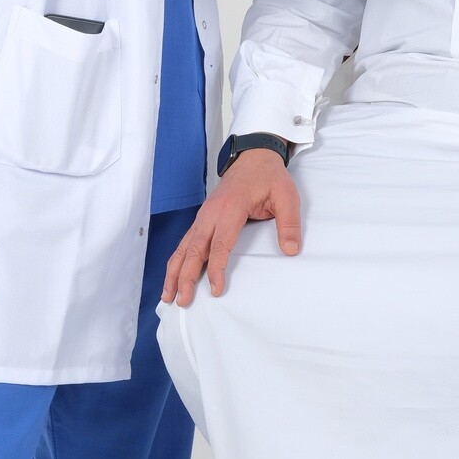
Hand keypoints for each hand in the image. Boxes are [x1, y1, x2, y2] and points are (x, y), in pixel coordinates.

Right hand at [160, 149, 300, 306]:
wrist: (254, 156)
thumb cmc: (268, 176)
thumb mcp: (286, 195)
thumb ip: (288, 222)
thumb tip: (290, 250)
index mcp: (231, 207)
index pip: (219, 244)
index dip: (216, 269)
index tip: (216, 290)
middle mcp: (211, 212)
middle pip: (194, 249)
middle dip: (186, 276)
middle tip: (183, 302)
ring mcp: (204, 214)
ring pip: (184, 246)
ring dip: (174, 271)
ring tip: (167, 295)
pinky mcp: (203, 217)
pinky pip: (186, 241)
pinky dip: (177, 260)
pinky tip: (172, 276)